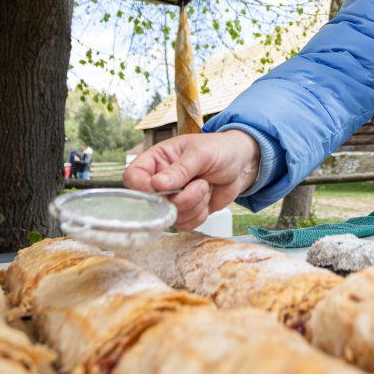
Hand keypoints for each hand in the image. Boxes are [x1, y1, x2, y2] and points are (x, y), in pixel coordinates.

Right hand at [123, 130, 259, 230]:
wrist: (240, 164)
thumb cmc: (219, 150)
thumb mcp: (200, 153)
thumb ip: (179, 169)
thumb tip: (156, 184)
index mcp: (156, 160)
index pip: (133, 177)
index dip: (140, 187)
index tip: (158, 188)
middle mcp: (160, 181)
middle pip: (153, 203)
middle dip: (180, 198)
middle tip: (200, 183)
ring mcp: (172, 198)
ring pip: (171, 216)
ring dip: (194, 204)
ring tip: (206, 184)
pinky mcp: (186, 212)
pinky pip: (185, 224)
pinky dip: (200, 213)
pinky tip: (208, 196)